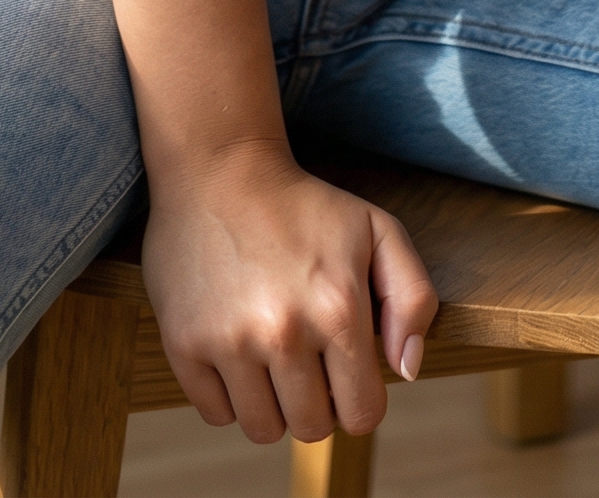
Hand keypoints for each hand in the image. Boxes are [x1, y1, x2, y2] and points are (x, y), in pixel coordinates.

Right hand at [142, 139, 437, 445]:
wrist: (220, 168)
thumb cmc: (305, 205)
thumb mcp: (378, 230)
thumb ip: (414, 298)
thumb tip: (407, 372)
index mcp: (339, 308)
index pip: (363, 414)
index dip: (359, 398)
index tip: (344, 370)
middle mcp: (284, 331)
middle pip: (311, 429)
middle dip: (316, 402)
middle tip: (306, 357)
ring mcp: (229, 341)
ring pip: (262, 429)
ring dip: (271, 403)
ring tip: (270, 354)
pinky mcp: (184, 344)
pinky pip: (215, 414)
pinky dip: (228, 394)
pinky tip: (235, 349)